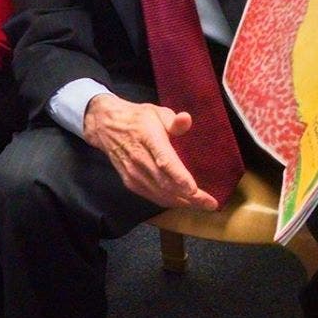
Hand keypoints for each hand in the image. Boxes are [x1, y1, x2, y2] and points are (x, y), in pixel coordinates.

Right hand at [83, 94, 218, 210]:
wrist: (107, 127)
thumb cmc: (138, 119)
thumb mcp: (156, 112)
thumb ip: (173, 120)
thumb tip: (186, 120)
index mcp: (148, 138)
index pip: (164, 161)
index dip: (179, 177)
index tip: (194, 190)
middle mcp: (139, 158)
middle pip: (165, 183)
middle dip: (189, 197)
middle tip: (210, 204)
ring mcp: (133, 172)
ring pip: (159, 193)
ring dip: (181, 202)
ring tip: (201, 205)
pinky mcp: (129, 181)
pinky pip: (151, 196)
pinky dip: (168, 201)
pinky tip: (182, 202)